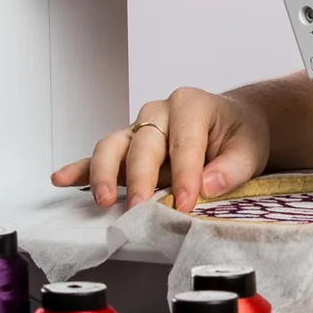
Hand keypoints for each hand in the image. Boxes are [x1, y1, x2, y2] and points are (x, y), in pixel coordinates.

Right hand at [51, 88, 270, 209]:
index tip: (186, 203)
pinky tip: (62, 178)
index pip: (184, 142)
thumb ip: (232, 167)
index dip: (185, 175)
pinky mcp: (128, 147)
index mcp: (191, 105)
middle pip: (144, 144)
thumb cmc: (239, 133)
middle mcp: (159, 112)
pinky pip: (100, 156)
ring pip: (113, 145)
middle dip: (142, 178)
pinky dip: (80, 168)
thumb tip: (209, 185)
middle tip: (143, 207)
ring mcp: (139, 128)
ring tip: (104, 200)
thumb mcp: (250, 148)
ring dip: (105, 173)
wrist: (233, 124)